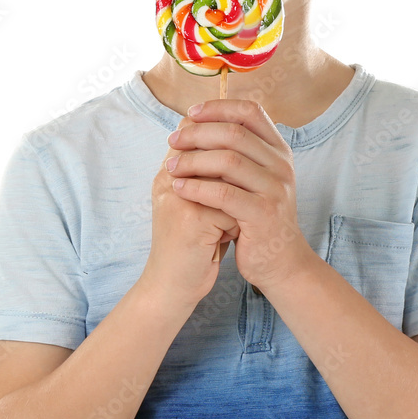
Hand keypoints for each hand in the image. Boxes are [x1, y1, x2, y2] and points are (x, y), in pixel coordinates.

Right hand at [142, 123, 239, 310]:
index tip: (244, 150)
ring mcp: (178, 199)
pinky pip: (227, 202)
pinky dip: (237, 216)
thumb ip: (208, 178)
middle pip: (207, 146)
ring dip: (238, 189)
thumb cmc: (190, 244)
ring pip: (222, 173)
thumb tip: (237, 148)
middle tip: (250, 180)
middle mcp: (167, 181)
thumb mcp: (195, 205)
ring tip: (242, 210)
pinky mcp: (191, 220)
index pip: (190, 132)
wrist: (171, 286)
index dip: (219, 134)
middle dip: (235, 160)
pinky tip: (238, 232)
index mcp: (167, 175)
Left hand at [165, 99, 312, 291]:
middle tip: (173, 141)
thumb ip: (237, 151)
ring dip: (192, 160)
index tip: (191, 113)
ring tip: (170, 168)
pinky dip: (196, 188)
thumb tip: (195, 120)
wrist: (279, 261)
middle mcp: (281, 165)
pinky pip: (223, 193)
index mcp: (277, 150)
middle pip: (235, 132)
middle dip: (197, 133)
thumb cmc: (257, 216)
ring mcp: (275, 189)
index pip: (250, 111)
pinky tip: (179, 189)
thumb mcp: (253, 178)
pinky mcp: (263, 213)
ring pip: (228, 160)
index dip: (218, 107)